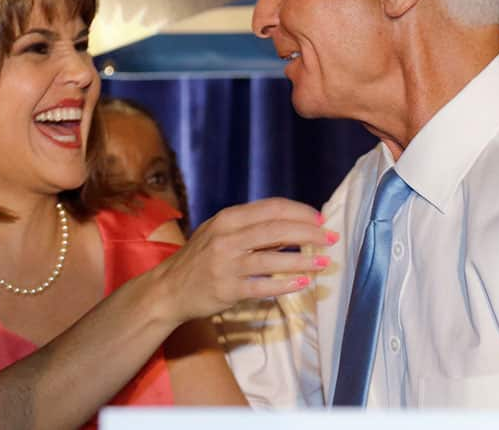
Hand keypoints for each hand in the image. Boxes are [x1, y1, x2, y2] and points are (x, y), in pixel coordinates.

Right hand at [153, 198, 337, 321]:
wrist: (169, 289)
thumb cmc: (201, 258)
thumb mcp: (221, 233)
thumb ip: (252, 227)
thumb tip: (294, 226)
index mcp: (227, 218)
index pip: (271, 208)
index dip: (300, 212)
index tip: (320, 219)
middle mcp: (226, 238)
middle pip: (276, 229)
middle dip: (308, 232)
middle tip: (330, 238)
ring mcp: (226, 264)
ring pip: (272, 258)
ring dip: (303, 260)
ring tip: (324, 262)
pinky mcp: (227, 289)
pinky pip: (262, 286)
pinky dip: (285, 284)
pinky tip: (303, 283)